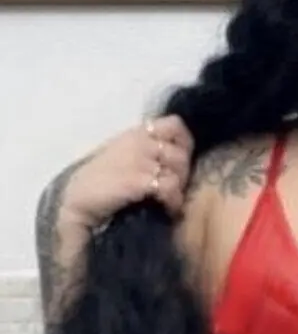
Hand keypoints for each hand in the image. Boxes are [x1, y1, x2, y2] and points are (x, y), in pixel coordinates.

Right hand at [60, 115, 193, 229]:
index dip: (185, 142)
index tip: (181, 161)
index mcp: (136, 133)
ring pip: (178, 169)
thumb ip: (145, 150)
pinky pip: (170, 187)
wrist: (76, 200)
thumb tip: (175, 156)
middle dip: (183, 173)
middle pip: (181, 153)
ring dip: (179, 188)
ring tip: (169, 200)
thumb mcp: (122, 155)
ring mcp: (139, 159)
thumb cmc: (99, 181)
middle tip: (174, 189)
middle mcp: (139, 142)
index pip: (174, 125)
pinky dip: (173, 201)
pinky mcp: (137, 180)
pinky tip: (167, 209)